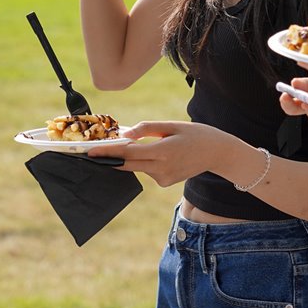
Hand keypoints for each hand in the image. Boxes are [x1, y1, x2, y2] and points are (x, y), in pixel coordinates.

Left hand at [85, 120, 231, 187]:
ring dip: (131, 157)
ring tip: (142, 144)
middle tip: (93, 152)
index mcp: (163, 151)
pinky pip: (147, 170)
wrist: (217, 153)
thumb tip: (126, 134)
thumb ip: (147, 129)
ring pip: (137, 167)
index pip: (128, 152)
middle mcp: (161, 168)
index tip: (90, 152)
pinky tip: (162, 154)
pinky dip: (146, 162)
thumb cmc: (195, 134)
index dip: (107, 152)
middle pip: (127, 164)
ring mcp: (163, 178)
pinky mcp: (165, 182)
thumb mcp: (172, 125)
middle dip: (109, 158)